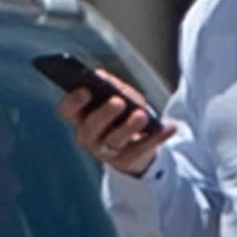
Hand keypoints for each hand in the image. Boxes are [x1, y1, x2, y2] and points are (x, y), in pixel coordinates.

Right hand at [55, 71, 169, 172]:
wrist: (133, 147)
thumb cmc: (119, 115)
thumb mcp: (115, 96)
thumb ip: (108, 86)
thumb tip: (101, 76)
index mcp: (80, 117)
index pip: (67, 110)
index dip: (73, 101)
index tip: (85, 90)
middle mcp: (88, 136)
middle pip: (91, 127)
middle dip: (104, 114)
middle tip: (118, 102)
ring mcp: (106, 151)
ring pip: (114, 140)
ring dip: (128, 127)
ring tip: (141, 115)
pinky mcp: (127, 160)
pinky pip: (142, 148)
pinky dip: (157, 137)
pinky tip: (169, 126)